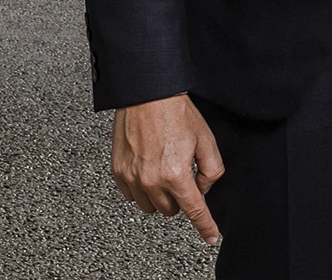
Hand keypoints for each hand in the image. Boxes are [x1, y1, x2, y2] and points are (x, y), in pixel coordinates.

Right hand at [111, 93, 225, 243]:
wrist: (147, 95)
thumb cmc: (175, 112)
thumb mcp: (206, 139)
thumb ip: (212, 170)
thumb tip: (203, 188)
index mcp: (176, 174)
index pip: (194, 210)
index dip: (205, 226)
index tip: (211, 236)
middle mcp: (151, 181)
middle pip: (171, 210)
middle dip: (180, 197)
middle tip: (183, 173)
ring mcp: (132, 178)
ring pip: (151, 207)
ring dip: (161, 196)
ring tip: (165, 169)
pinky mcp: (119, 172)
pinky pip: (132, 196)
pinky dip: (143, 189)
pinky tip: (149, 169)